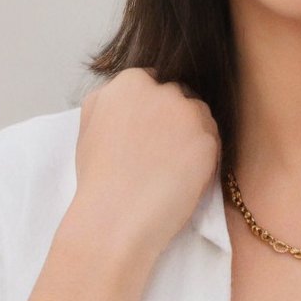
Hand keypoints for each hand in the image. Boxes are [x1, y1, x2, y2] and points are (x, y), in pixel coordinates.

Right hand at [73, 68, 220, 259]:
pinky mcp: (207, 138)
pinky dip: (204, 160)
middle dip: (175, 119)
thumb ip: (108, 102)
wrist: (115, 218)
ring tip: (170, 170)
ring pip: (201, 117)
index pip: (153, 83)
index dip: (153, 111)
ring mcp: (187, 112)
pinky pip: (213, 144)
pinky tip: (183, 180)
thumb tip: (122, 96)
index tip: (149, 134)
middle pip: (180, 96)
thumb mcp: (88, 126)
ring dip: (193, 137)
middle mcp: (161, 89)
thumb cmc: (98, 180)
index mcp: (129, 82)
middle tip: (162, 154)